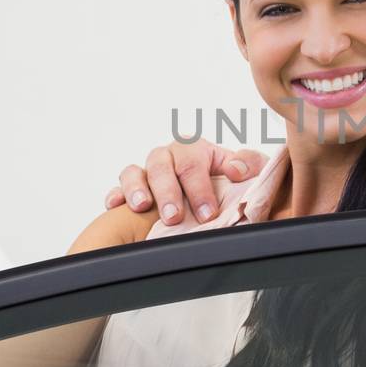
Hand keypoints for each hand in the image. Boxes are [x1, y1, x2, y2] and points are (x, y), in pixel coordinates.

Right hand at [104, 139, 266, 225]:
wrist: (218, 193)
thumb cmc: (231, 181)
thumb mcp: (249, 170)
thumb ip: (250, 163)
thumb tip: (235, 169)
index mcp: (195, 150)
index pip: (193, 163)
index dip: (199, 189)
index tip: (207, 213)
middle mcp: (169, 157)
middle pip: (160, 166)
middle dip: (167, 192)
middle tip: (174, 216)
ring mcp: (148, 173)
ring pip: (133, 171)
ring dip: (136, 189)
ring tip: (142, 207)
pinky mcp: (132, 189)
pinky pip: (117, 187)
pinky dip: (115, 195)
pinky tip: (116, 206)